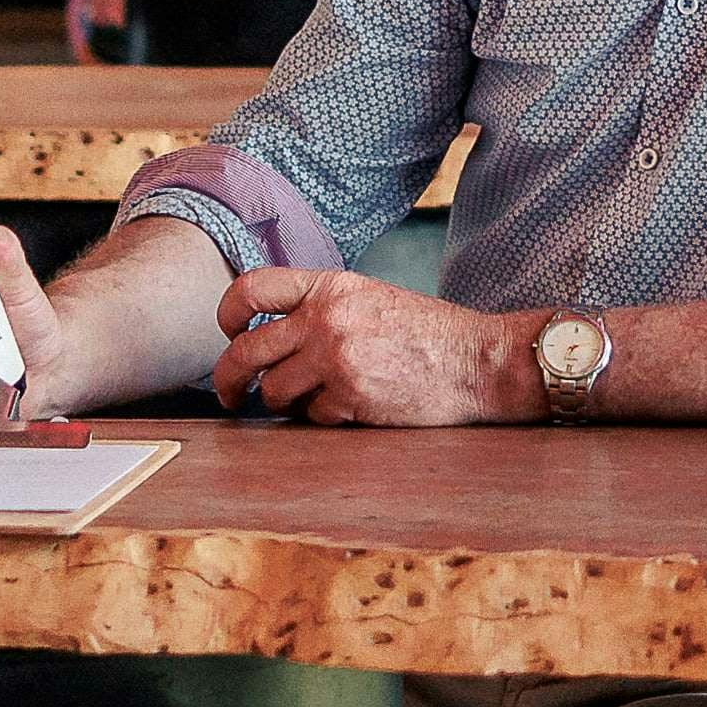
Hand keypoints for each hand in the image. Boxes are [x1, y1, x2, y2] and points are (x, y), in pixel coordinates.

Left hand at [209, 266, 530, 424]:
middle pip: (245, 351)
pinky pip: (311, 417)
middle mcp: (326, 319)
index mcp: (331, 287)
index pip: (252, 288)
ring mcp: (336, 359)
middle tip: (230, 395)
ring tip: (306, 402)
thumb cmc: (429, 333)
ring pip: (273, 392)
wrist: (479, 361)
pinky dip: (323, 419)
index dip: (227, 313)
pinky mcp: (350, 398)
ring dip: (283, 403)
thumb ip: (323, 308)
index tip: (228, 333)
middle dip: (228, 379)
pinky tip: (349, 410)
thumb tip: (274, 336)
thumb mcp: (371, 298)